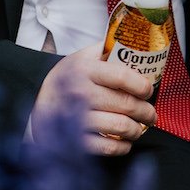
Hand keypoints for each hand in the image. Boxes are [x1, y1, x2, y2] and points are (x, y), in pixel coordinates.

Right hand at [30, 42, 156, 155]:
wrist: (38, 103)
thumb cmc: (67, 79)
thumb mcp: (83, 57)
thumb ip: (107, 49)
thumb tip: (136, 43)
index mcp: (84, 70)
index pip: (123, 76)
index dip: (143, 86)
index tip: (148, 91)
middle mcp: (80, 93)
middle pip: (127, 104)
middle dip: (147, 112)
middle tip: (151, 115)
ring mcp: (77, 118)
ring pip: (121, 126)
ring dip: (137, 130)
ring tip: (139, 128)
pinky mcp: (75, 140)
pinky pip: (108, 147)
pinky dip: (122, 147)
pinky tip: (125, 142)